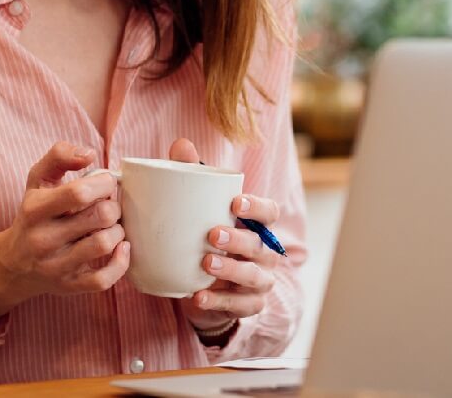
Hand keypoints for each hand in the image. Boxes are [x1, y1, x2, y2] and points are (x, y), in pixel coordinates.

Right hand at [0, 142, 128, 324]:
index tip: (106, 184)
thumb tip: (88, 154)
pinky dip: (120, 263)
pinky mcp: (69, 286)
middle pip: (99, 216)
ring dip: (118, 231)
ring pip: (103, 244)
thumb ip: (59, 156)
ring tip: (111, 226)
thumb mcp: (37, 181)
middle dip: (114, 207)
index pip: (80, 192)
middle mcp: (42, 239)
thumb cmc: (33, 215)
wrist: (13, 263)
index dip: (104, 183)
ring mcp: (55, 266)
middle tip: (110, 206)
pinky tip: (120, 248)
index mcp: (35, 209)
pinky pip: (103, 280)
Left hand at [166, 138, 280, 334]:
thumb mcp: (200, 205)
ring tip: (206, 263)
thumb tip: (180, 144)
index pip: (270, 212)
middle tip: (212, 234)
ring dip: (231, 271)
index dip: (257, 207)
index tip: (235, 202)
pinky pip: (239, 306)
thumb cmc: (208, 234)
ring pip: (254, 277)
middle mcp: (264, 253)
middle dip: (238, 240)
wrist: (205, 284)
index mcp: (256, 225)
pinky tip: (197, 297)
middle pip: (260, 246)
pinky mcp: (248, 305)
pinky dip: (218, 302)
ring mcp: (259, 281)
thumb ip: (192, 174)